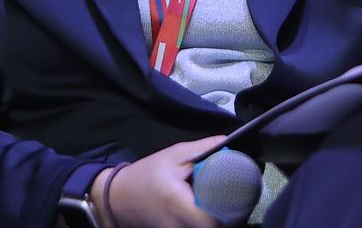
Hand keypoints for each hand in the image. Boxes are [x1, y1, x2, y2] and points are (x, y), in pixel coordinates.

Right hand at [91, 135, 226, 227]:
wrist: (119, 197)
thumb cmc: (146, 174)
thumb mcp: (174, 155)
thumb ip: (203, 148)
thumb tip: (229, 142)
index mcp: (179, 204)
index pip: (214, 221)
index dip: (232, 211)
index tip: (241, 195)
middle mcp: (180, 226)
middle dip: (231, 215)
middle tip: (239, 196)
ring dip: (221, 218)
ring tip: (227, 201)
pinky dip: (209, 221)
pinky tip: (212, 208)